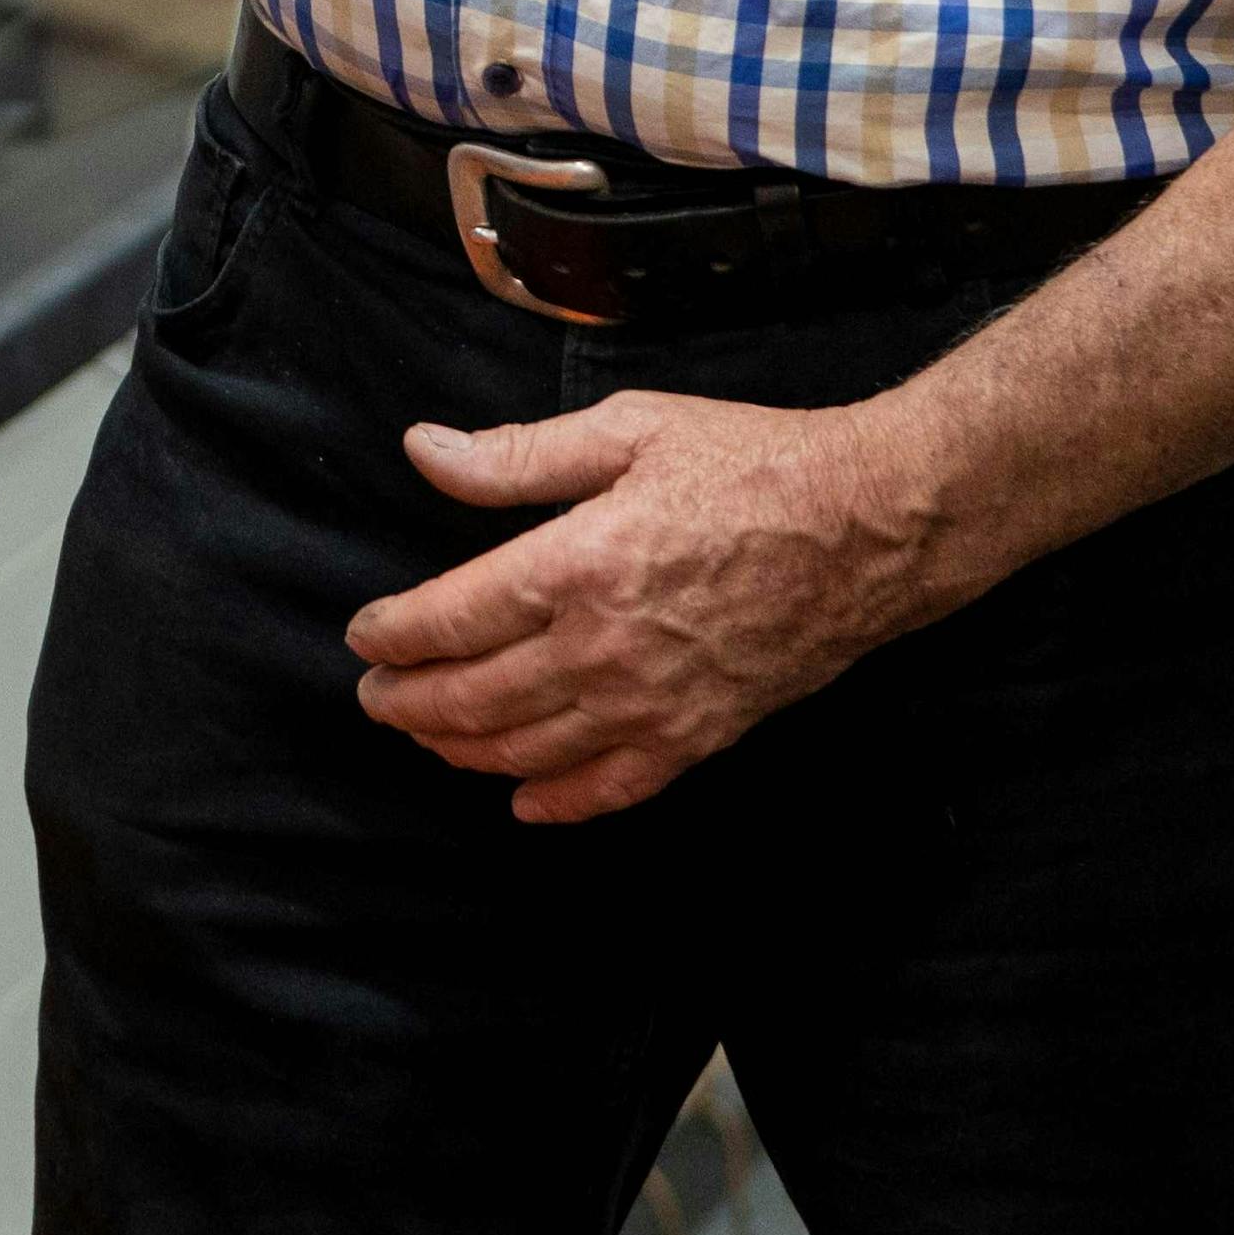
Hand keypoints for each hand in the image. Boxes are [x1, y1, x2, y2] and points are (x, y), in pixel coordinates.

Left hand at [337, 392, 934, 825]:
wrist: (867, 527)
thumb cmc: (750, 465)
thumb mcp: (628, 431)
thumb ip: (516, 457)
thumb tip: (422, 451)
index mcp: (579, 565)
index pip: (451, 618)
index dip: (395, 633)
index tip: (366, 634)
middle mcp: (604, 649)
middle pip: (474, 697)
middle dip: (409, 702)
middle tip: (374, 697)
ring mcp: (651, 704)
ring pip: (527, 750)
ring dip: (462, 750)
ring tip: (425, 737)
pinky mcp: (697, 736)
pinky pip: (610, 789)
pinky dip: (557, 802)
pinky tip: (523, 802)